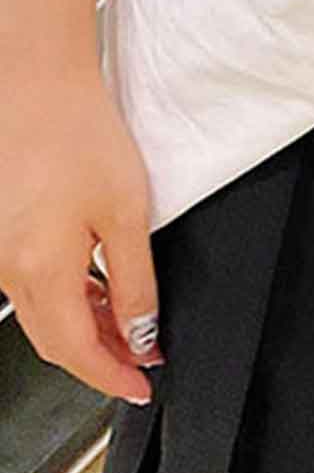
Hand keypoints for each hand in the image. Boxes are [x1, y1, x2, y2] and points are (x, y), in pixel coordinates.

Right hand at [0, 68, 162, 402]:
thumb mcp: (126, 212)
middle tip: (142, 360)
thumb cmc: (78, 135)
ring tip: (128, 326)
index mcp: (39, 270)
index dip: (111, 375)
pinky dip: (66, 296)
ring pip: (42, 313)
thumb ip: (133, 280)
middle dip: (100, 357)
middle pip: (54, 339)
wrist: (36, 87)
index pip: (75, 351)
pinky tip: (96, 289)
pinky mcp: (0, 235)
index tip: (141, 385)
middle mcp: (6, 270)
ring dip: (84, 326)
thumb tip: (141, 330)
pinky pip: (32, 284)